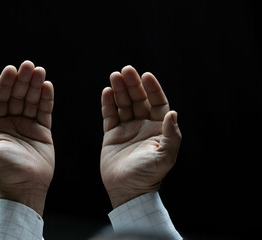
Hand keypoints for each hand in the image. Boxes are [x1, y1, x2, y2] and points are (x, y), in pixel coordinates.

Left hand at [0, 61, 53, 215]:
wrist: (27, 187)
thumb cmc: (5, 172)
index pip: (0, 99)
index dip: (5, 84)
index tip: (11, 69)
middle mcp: (12, 122)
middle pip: (17, 96)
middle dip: (23, 80)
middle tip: (29, 65)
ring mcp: (28, 125)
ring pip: (32, 101)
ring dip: (35, 85)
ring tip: (40, 71)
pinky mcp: (43, 131)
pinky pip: (44, 111)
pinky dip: (46, 99)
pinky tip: (47, 86)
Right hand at [100, 66, 181, 208]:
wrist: (127, 190)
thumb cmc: (148, 175)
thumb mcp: (165, 156)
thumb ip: (172, 135)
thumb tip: (173, 113)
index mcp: (158, 128)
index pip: (157, 103)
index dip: (153, 88)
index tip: (146, 75)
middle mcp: (143, 126)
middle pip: (139, 99)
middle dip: (133, 84)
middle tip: (126, 70)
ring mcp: (127, 129)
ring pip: (123, 104)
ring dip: (120, 90)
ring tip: (115, 76)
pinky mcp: (112, 134)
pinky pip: (110, 115)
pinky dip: (108, 103)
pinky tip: (107, 91)